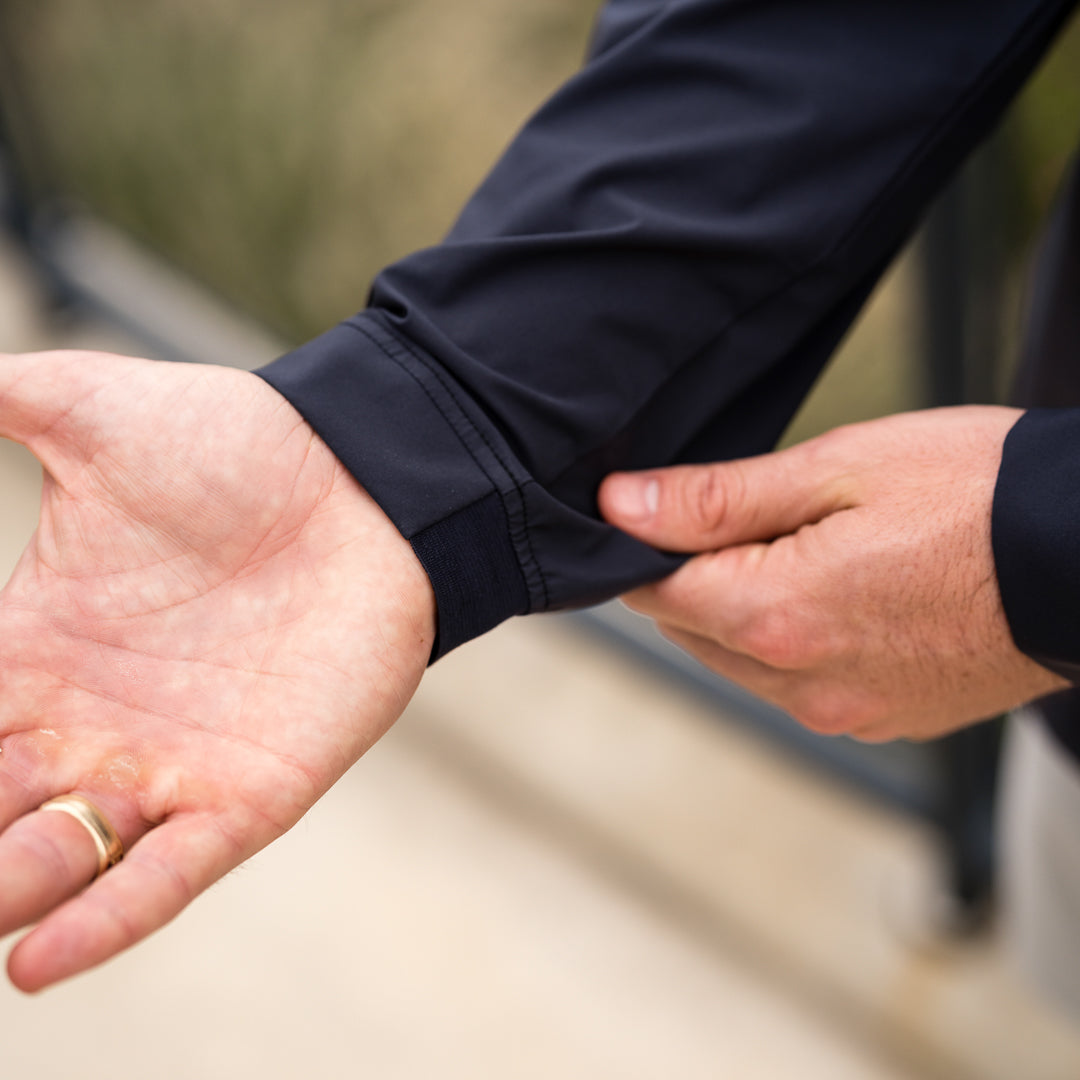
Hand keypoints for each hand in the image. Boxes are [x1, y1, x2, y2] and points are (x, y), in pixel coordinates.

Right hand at [0, 350, 433, 990]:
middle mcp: (84, 724)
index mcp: (31, 648)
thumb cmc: (233, 444)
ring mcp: (166, 766)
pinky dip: (106, 919)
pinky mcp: (249, 793)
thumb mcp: (86, 413)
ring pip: (51, 862)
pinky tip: (38, 961)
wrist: (362, 478)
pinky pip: (168, 874)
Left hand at [599, 407, 1066, 741]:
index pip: (654, 594)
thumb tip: (619, 507)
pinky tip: (852, 598)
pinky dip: (798, 644)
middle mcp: (803, 684)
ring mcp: (845, 713)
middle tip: (769, 519)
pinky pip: (799, 686)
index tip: (677, 512)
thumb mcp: (834, 469)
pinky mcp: (883, 722)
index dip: (652, 547)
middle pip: (694, 631)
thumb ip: (715, 499)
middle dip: (702, 578)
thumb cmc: (974, 493)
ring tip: (820, 553)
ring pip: (742, 663)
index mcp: (777, 616)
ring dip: (747, 614)